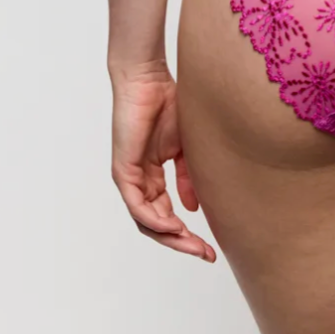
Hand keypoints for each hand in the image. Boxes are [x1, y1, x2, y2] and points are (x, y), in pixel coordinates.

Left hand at [110, 63, 216, 261]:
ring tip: (193, 245)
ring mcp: (130, 177)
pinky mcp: (123, 170)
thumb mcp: (185, 147)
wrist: (148, 78)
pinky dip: (155, 219)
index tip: (210, 248)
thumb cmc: (168, 103)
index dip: (188, 233)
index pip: (167, 214)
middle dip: (182, 242)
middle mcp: (139, 181)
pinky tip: (174, 226)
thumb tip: (194, 209)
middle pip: (157, 224)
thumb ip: (188, 177)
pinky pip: (137, 205)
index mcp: (153, 176)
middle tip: (205, 255)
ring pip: (146, 220)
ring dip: (170, 236)